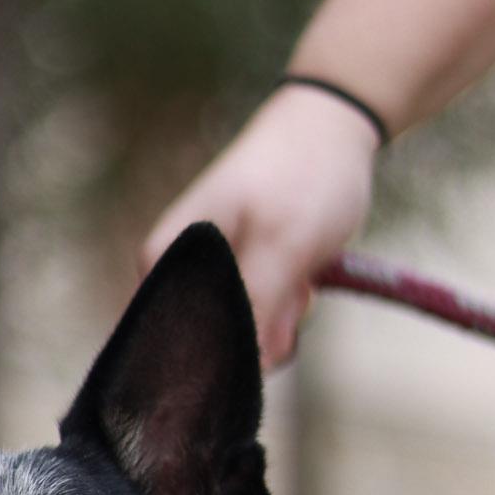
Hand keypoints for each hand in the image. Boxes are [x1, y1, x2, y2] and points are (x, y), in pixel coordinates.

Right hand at [139, 86, 379, 366]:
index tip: (259, 342)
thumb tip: (247, 371)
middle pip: (207, 349)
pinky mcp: (239, 279)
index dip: (211, 364)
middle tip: (290, 294)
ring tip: (300, 278)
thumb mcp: (283, 245)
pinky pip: (260, 320)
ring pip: (241, 337)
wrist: (333, 124)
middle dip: (255, 338)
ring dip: (279, 321)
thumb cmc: (301, 176)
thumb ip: (257, 310)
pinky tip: (303, 279)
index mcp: (162, 264)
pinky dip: (286, 309)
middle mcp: (175, 276)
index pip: (166, 347)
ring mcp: (209, 278)